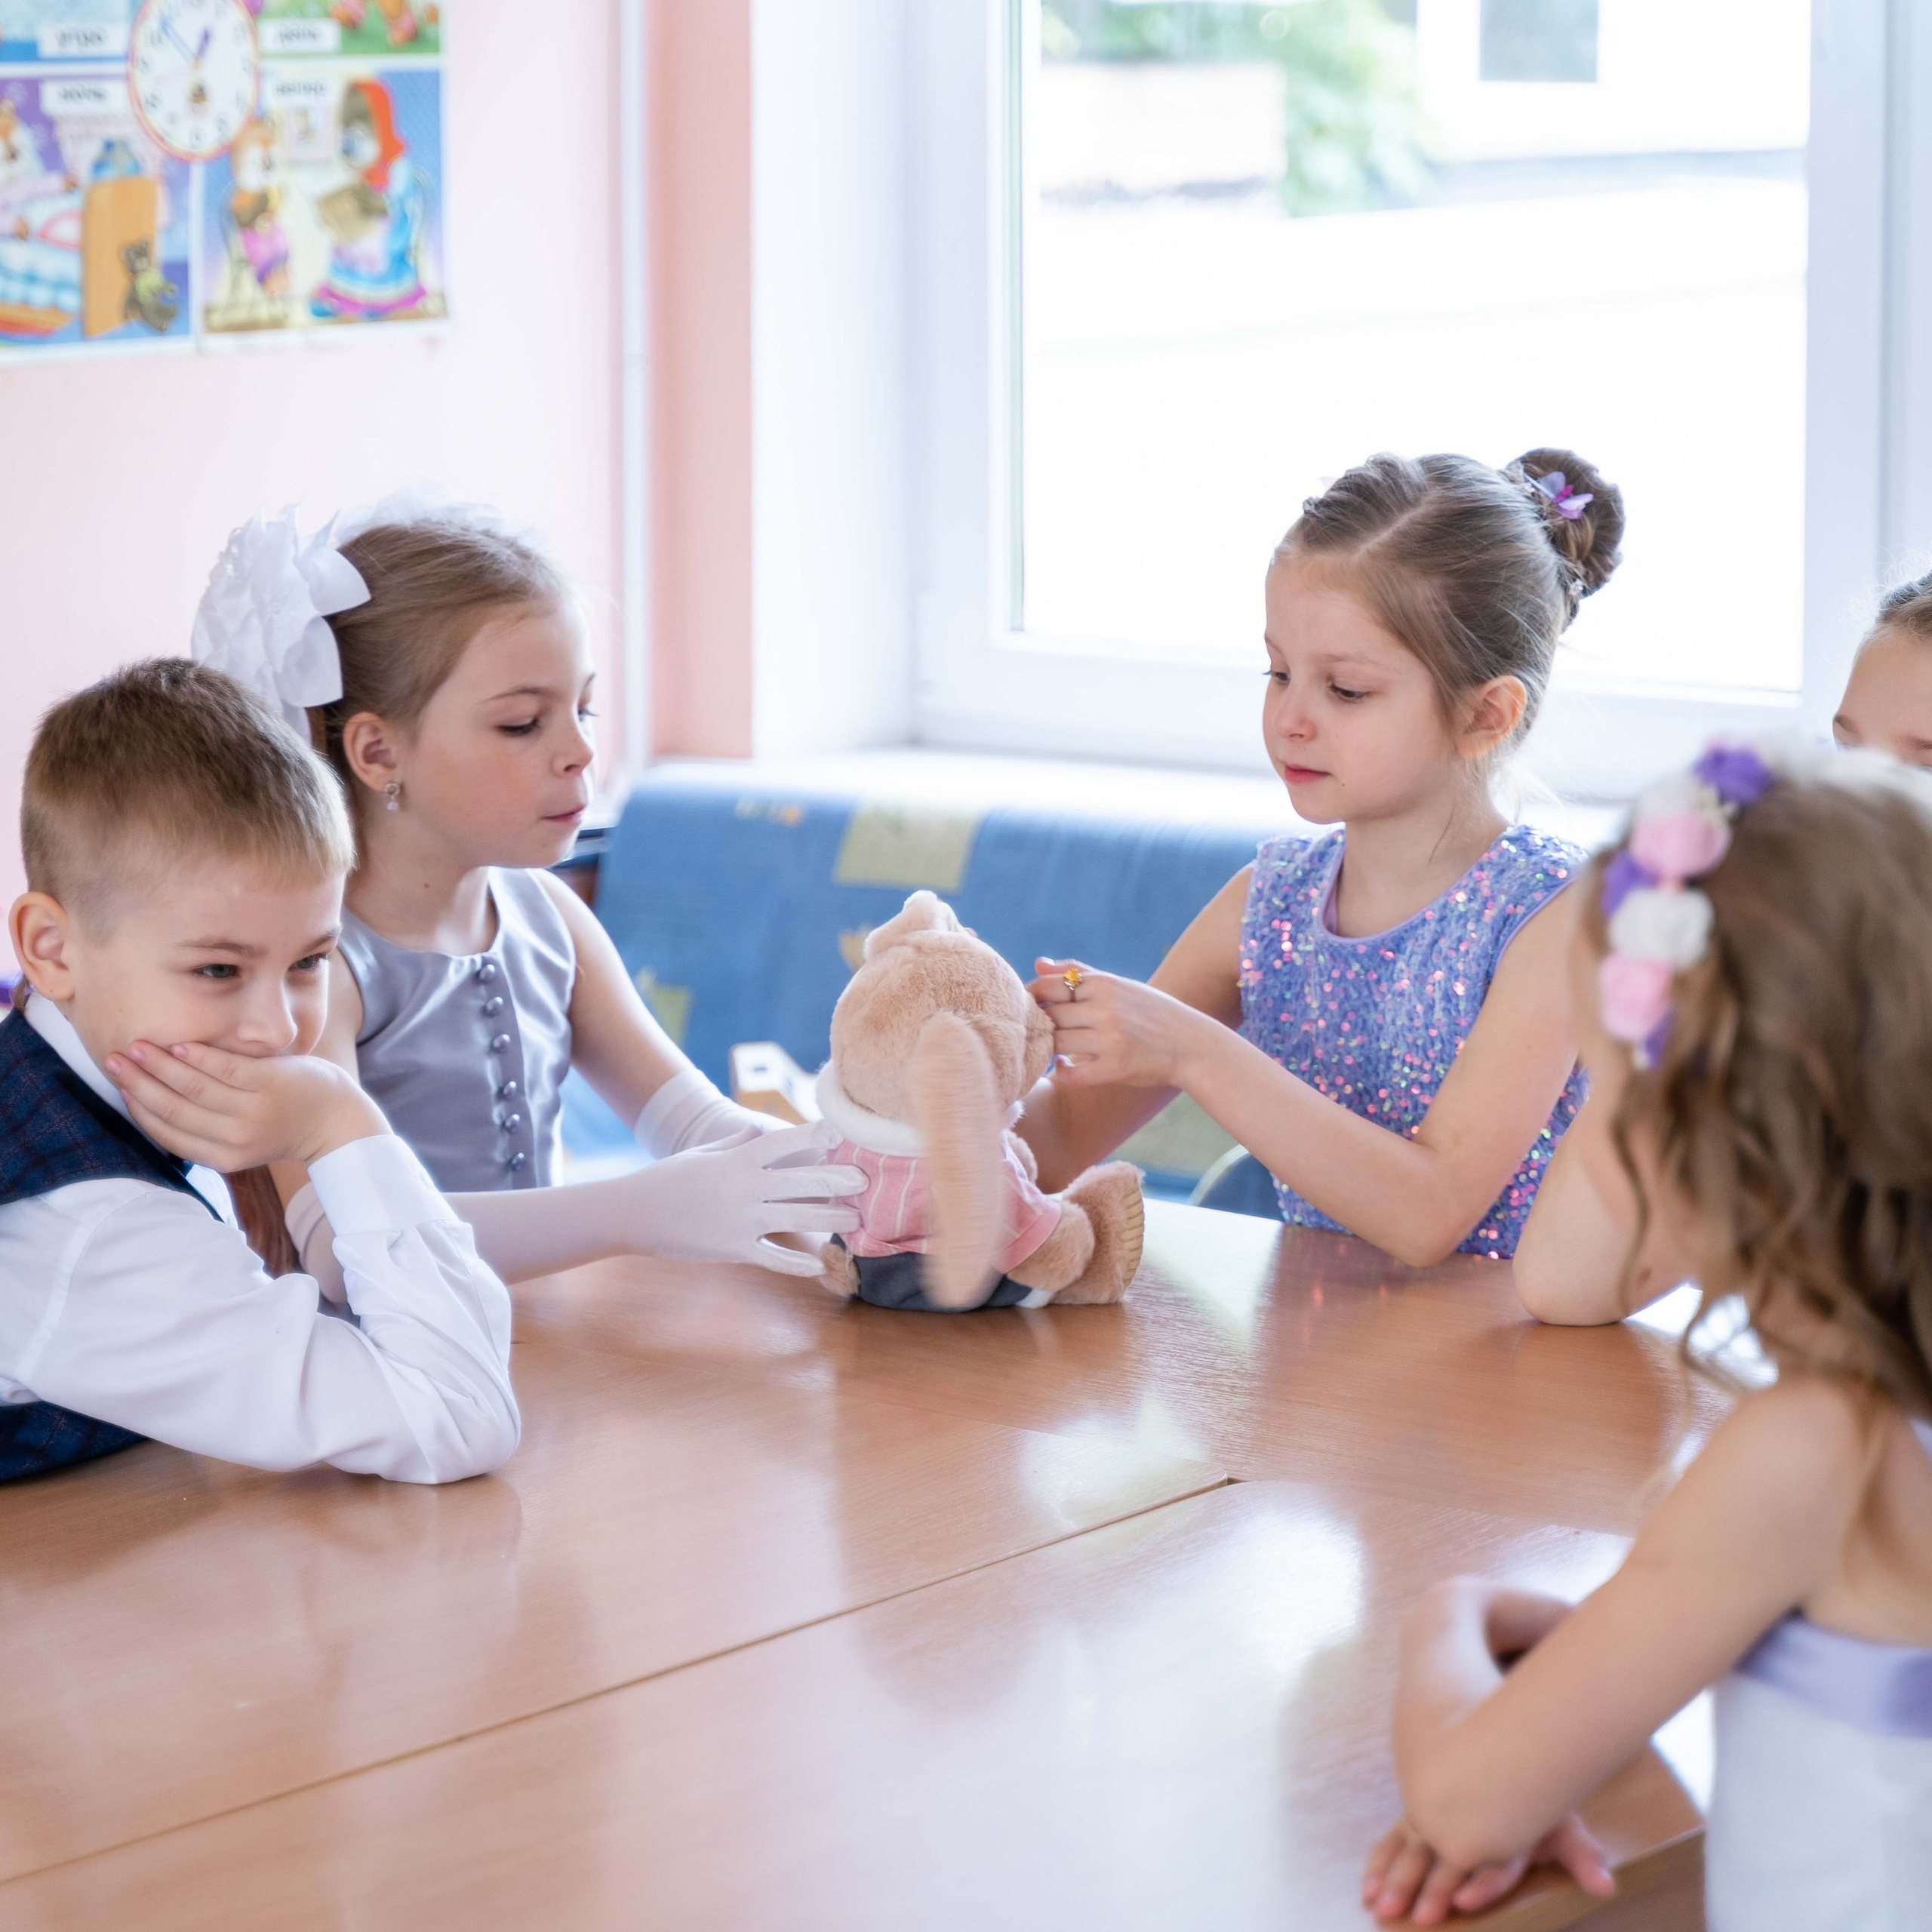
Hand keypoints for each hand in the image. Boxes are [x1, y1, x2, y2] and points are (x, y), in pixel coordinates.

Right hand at [104, 1039, 384, 1171]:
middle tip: (114, 1060)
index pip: (167, 1134)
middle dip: (139, 1084)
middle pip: (173, 1109)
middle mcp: (235, 1138)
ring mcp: (253, 1110)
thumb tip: (151, 1103)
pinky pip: (226, 1069)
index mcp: (222, 1157)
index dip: (139, 1109)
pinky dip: (199, 1057)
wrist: (335, 1119)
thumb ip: (204, 1128)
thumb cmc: (279, 1123)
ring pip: (194, 1087)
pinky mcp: (270, 1084)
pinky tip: (178, 1044)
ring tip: (136, 1046)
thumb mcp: (240, 1140)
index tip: (121, 1086)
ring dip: (159, 1065)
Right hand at [635, 1121, 864, 1277]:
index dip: (813, 1136)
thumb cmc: (669, 1179)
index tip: (839, 1132)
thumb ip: (734, 1144)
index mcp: (738, 1160)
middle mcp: (744, 1187)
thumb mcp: (701, 1153)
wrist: (635, 1214)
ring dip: (830, 1219)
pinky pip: (772, 1257)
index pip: (783, 1143)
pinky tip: (818, 1266)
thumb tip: (756, 1131)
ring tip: (857, 1220)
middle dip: (836, 1181)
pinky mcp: (733, 1249)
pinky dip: (796, 1263)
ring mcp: (740, 1220)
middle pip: (801, 1181)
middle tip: (865, 1180)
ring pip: (795, 1217)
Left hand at [1028, 958, 1211, 1088]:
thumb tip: (1037, 963)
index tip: (1030, 1009)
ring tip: (1052, 1049)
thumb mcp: (1118, 985)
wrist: (1192, 1045)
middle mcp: (1106, 1008)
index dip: (1030, 999)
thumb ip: (1077, 972)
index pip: (1047, 987)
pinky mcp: (1116, 1068)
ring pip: (1056, 1043)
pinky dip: (1063, 1071)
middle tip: (1036, 1033)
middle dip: (1037, 1026)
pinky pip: (1073, 1073)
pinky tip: (1066, 1066)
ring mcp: (1111, 1039)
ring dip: (1047, 1048)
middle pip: (1049, 1016)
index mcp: (1104, 984)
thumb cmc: (1151, 1012)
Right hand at [1363, 1814, 1612, 1924]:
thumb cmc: (1529, 1792)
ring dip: (1395, 1879)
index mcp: (1501, 1825)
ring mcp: (1433, 1816)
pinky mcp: (1415, 1817)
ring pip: (1411, 1849)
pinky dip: (1380, 1864)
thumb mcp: (1558, 1820)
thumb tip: (1607, 1887)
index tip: (1464, 1899)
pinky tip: (1368, 1888)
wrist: (1487, 1737)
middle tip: (1419, 1917)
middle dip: (1429, 1887)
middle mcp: (1462, 1820)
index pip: (1493, 1857)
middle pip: (1444, 1857)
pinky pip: (1393, 1842)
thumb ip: (1579, 1854)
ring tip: (1382, 1906)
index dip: (1482, 1879)